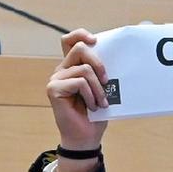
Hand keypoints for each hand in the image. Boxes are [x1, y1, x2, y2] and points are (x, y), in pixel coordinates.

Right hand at [46, 29, 108, 171]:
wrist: (86, 136)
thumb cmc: (96, 113)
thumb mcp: (103, 87)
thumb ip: (101, 70)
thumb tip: (119, 52)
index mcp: (73, 66)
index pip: (71, 40)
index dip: (81, 34)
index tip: (95, 41)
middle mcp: (62, 70)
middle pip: (80, 49)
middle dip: (98, 63)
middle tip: (107, 80)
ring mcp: (56, 79)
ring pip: (84, 69)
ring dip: (98, 88)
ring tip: (101, 102)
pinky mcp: (53, 89)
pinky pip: (79, 82)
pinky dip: (91, 95)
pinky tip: (92, 106)